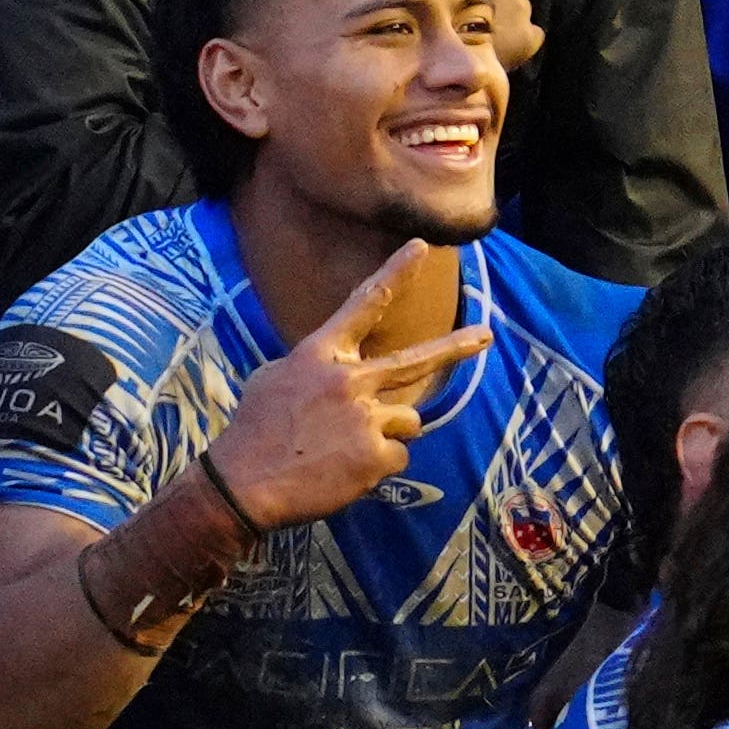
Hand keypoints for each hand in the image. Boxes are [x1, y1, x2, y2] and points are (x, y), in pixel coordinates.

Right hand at [200, 243, 479, 522]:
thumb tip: (340, 375)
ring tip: (343, 451)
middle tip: (485, 335)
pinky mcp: (376, 455)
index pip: (363, 304)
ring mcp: (366, 417)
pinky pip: (397, 457)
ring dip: (385, 436)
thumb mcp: (273, 379)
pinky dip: (377, 468)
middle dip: (454, 347)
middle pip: (414, 361)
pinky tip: (344, 472)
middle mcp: (349, 378)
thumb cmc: (254, 430)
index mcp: (320, 354)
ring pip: (407, 421)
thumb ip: (315, 369)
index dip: (395, 272)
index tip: (421, 246)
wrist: (244, 482)